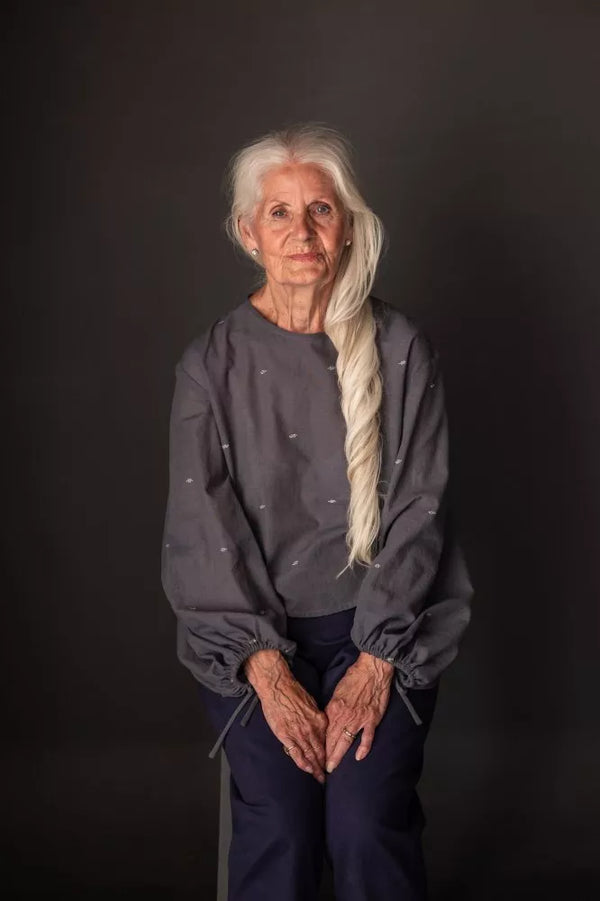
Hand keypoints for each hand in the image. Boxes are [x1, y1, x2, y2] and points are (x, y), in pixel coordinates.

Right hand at [244, 649, 327, 784]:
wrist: (278, 687)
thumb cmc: (294, 692)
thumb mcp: (311, 703)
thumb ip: (316, 717)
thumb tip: (319, 726)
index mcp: (320, 721)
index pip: (327, 742)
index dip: (329, 754)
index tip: (331, 762)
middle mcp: (311, 729)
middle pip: (320, 752)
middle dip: (324, 766)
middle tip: (327, 777)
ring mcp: (299, 734)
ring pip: (310, 755)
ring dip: (315, 769)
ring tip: (319, 779)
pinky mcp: (286, 736)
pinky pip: (296, 754)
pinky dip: (303, 764)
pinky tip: (307, 770)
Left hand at [324, 652, 393, 772]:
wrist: (372, 669)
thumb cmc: (354, 677)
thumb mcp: (337, 691)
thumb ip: (333, 707)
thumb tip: (327, 720)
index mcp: (334, 708)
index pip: (324, 731)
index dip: (320, 745)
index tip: (316, 755)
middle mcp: (344, 715)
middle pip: (332, 739)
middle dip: (326, 755)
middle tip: (321, 769)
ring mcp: (359, 719)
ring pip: (346, 740)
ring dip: (338, 755)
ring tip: (333, 767)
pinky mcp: (372, 719)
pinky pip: (367, 737)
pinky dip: (363, 748)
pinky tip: (359, 757)